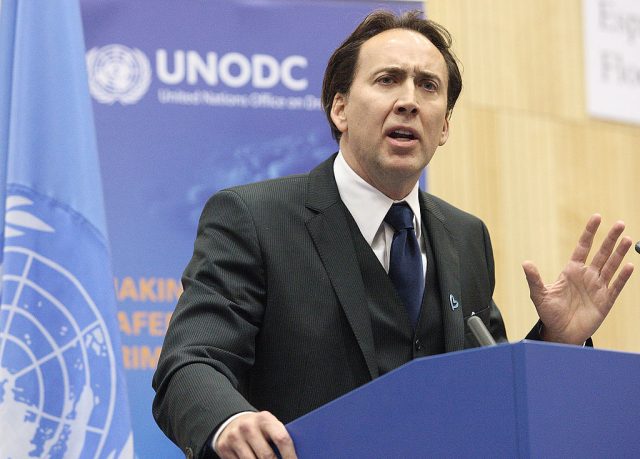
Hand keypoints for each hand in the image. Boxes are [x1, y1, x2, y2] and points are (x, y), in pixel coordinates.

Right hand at [215, 411, 296, 458]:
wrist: (232, 422)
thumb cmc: (257, 427)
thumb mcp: (269, 426)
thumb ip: (279, 438)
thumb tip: (294, 456)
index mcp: (265, 419)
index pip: (281, 438)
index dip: (290, 456)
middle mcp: (248, 426)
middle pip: (267, 456)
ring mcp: (235, 437)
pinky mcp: (224, 448)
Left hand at [522, 214, 633, 344]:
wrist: (560, 333)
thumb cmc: (549, 313)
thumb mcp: (539, 295)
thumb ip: (535, 279)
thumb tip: (525, 263)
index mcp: (572, 271)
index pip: (583, 247)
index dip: (590, 232)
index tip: (597, 217)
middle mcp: (587, 276)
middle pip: (601, 253)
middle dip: (610, 238)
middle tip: (619, 224)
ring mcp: (598, 287)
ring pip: (611, 266)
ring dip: (620, 253)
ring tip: (627, 239)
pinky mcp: (605, 300)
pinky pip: (616, 286)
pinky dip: (622, 276)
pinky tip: (629, 266)